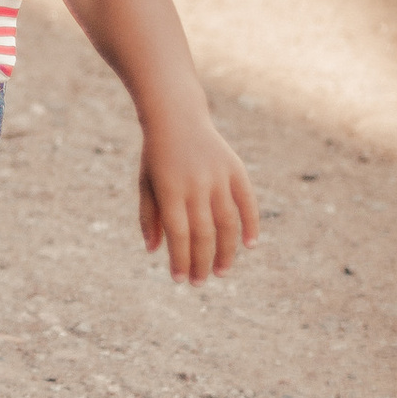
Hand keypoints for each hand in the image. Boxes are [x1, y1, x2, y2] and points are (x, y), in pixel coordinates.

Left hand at [137, 110, 258, 280]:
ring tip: (221, 272)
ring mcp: (218, 176)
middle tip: (199, 282)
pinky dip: (251, 224)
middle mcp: (195, 183)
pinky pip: (247, 202)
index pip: (178, 233)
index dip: (180, 259)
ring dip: (226, 251)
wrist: (176, 115)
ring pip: (227, 222)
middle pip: (203, 233)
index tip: (179, 279)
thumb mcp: (146, 182)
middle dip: (201, 262)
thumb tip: (154, 250)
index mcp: (169, 188)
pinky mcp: (235, 168)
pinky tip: (249, 245)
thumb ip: (150, 216)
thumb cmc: (157, 155)